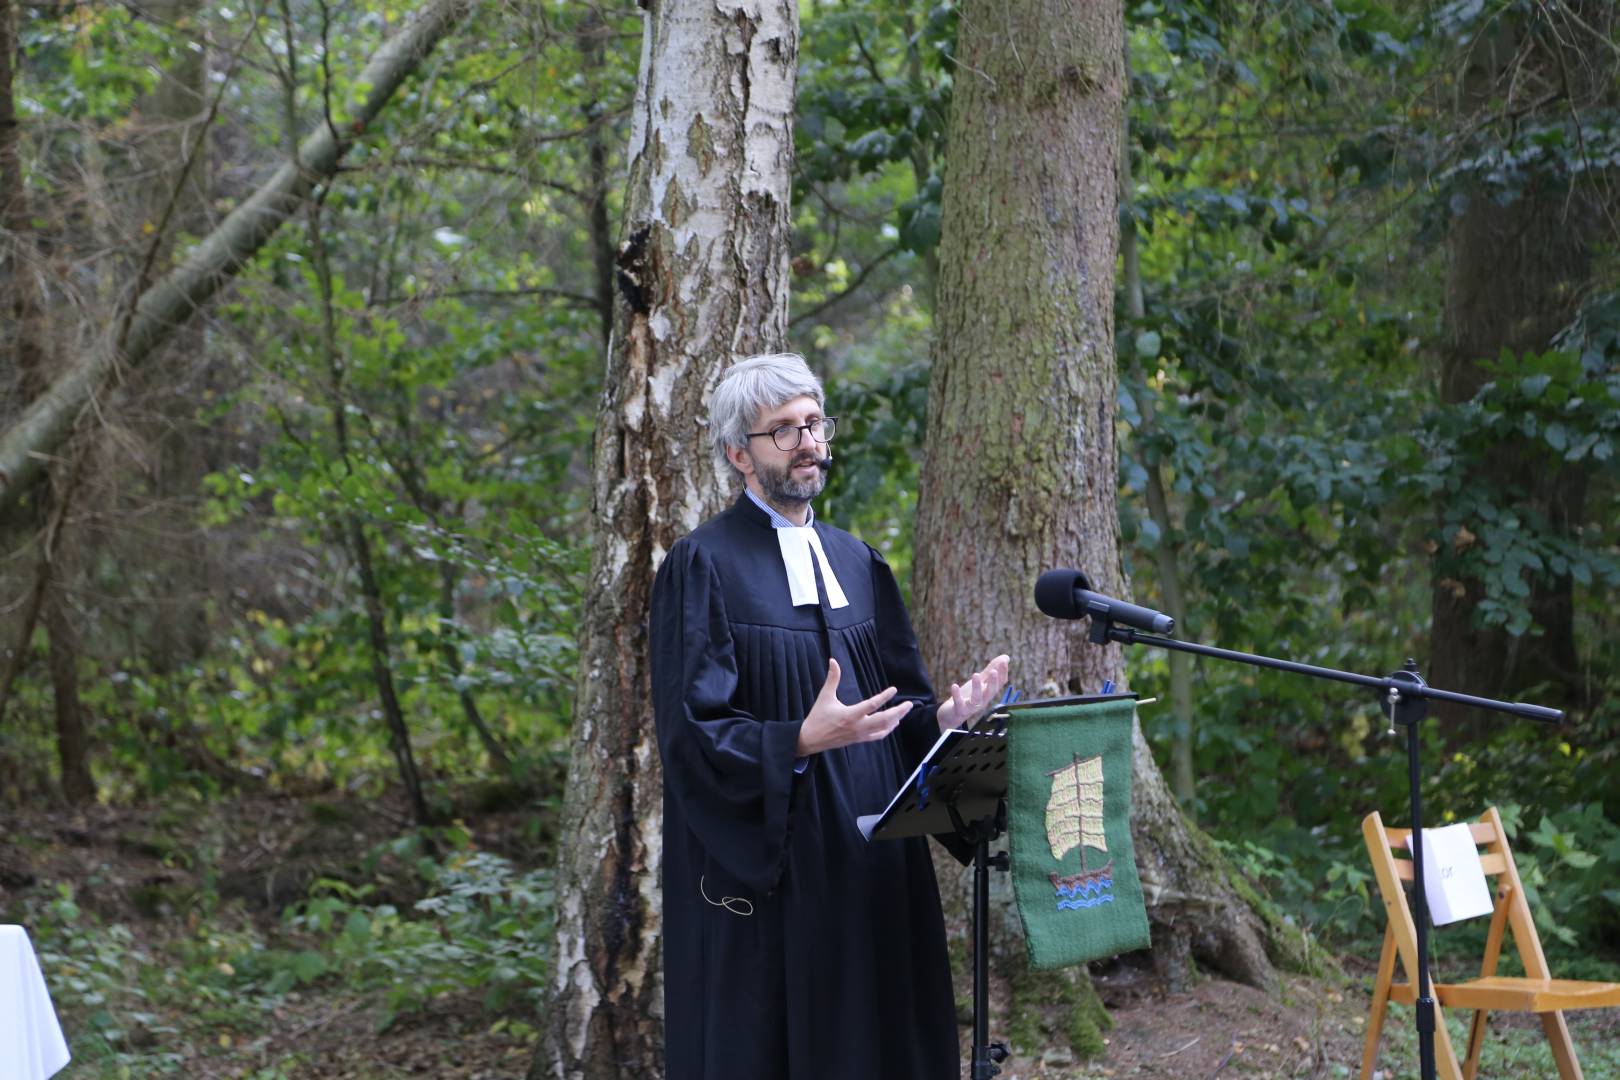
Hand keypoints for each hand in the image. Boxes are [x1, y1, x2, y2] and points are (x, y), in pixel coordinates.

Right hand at [797, 659, 912, 755]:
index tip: (894, 689)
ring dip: (896, 720)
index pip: (872, 705)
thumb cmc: (818, 717)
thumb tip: (833, 661)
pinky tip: (893, 723)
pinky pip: (878, 736)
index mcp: (849, 715)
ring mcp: (860, 734)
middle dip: (899, 712)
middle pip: (884, 720)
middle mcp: (857, 726)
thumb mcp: (825, 696)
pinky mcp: (859, 739)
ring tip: (904, 711)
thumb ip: (832, 679)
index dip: (884, 697)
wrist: (811, 739)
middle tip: (909, 704)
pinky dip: (888, 729)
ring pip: (883, 729)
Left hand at [936, 654, 1009, 731]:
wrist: (953, 714)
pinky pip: (959, 703)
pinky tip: (954, 685)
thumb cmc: (969, 695)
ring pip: (977, 699)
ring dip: (977, 687)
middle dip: (993, 682)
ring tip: (975, 674)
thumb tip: (1006, 657)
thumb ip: (991, 669)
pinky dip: (957, 695)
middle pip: (991, 692)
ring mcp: (972, 706)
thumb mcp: (981, 681)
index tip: (1004, 662)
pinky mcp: (960, 709)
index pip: (1000, 684)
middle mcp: (983, 700)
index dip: (1003, 673)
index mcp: (989, 692)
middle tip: (994, 671)